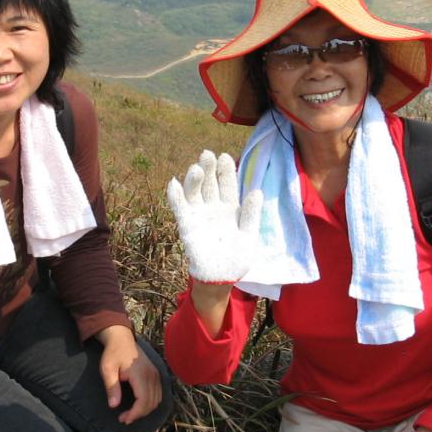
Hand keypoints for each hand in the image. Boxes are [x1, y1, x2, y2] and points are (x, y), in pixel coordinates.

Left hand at [97, 325, 163, 425]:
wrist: (122, 339)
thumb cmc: (113, 353)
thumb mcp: (107, 369)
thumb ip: (111, 387)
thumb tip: (113, 406)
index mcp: (140, 374)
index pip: (144, 400)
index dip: (135, 413)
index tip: (123, 419)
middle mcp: (152, 375)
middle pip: (151, 403)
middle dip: (138, 414)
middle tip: (124, 418)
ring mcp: (156, 375)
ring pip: (156, 400)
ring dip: (145, 410)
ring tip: (130, 414)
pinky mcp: (156, 375)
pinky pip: (158, 394)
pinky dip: (149, 404)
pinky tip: (138, 406)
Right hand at [166, 150, 263, 284]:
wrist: (222, 277)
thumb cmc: (238, 257)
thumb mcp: (249, 235)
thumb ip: (251, 214)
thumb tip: (257, 191)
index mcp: (230, 208)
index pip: (227, 185)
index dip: (226, 171)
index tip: (224, 157)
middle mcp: (213, 208)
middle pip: (210, 184)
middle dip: (209, 169)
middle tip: (207, 155)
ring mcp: (199, 215)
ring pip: (195, 193)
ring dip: (194, 180)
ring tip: (196, 169)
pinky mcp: (187, 226)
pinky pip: (180, 208)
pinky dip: (175, 196)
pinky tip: (174, 183)